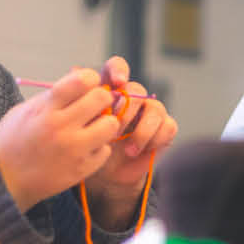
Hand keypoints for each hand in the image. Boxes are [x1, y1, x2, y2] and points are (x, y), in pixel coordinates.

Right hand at [0, 67, 121, 207]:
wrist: (3, 179)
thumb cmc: (12, 141)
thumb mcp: (24, 110)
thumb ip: (52, 96)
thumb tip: (81, 81)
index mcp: (45, 109)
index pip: (81, 80)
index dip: (90, 78)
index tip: (88, 84)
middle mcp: (61, 127)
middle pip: (101, 99)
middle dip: (100, 98)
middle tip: (94, 106)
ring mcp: (73, 150)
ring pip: (111, 125)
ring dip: (104, 123)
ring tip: (93, 128)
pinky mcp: (81, 169)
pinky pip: (106, 150)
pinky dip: (98, 148)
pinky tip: (84, 149)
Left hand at [83, 55, 176, 223]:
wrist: (104, 175)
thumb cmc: (89, 146)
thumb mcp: (78, 126)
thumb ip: (78, 101)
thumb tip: (74, 70)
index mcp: (110, 90)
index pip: (117, 67)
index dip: (119, 70)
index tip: (117, 82)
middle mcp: (132, 98)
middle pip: (136, 89)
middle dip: (126, 109)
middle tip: (115, 128)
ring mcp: (150, 112)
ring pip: (155, 108)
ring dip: (141, 129)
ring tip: (127, 148)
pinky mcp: (163, 129)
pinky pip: (168, 126)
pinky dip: (154, 139)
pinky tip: (137, 151)